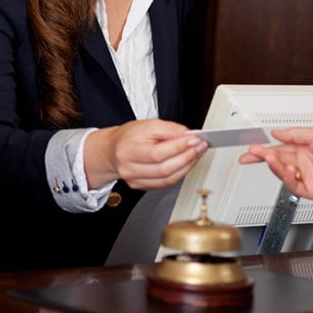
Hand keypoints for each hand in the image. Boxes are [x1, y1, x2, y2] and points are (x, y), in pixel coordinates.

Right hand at [84, 119, 206, 190]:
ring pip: (168, 179)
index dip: (178, 147)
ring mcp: (135, 180)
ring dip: (187, 166)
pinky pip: (166, 183)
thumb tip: (188, 136)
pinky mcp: (142, 187)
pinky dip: (180, 173)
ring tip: (196, 154)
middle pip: (164, 169)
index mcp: (128, 151)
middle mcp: (129, 169)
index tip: (195, 140)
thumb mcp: (146, 125)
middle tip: (200, 146)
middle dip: (187, 157)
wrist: (112, 150)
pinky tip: (186, 163)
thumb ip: (168, 129)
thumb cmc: (128, 137)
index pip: (157, 153)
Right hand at [237, 127, 312, 200]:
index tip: (251, 150)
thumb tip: (276, 132)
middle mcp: (304, 162)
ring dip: (274, 166)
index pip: (278, 149)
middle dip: (262, 158)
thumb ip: (292, 134)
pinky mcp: (310, 190)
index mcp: (304, 148)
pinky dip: (288, 177)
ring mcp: (307, 176)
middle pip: (277, 161)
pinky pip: (293, 185)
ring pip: (282, 173)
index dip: (263, 150)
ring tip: (269, 159)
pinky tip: (289, 169)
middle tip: (250, 156)